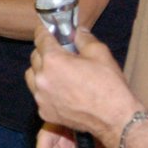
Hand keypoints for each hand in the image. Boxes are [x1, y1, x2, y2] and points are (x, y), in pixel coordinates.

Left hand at [24, 24, 137, 147]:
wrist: (115, 118)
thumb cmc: (109, 85)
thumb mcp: (100, 52)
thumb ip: (83, 38)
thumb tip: (76, 31)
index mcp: (53, 60)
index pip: (40, 38)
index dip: (44, 31)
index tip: (46, 28)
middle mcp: (42, 78)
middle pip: (35, 57)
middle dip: (45, 51)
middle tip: (60, 52)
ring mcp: (41, 97)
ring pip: (32, 76)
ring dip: (41, 71)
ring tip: (57, 72)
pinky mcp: (45, 112)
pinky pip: (39, 95)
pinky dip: (46, 90)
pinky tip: (61, 91)